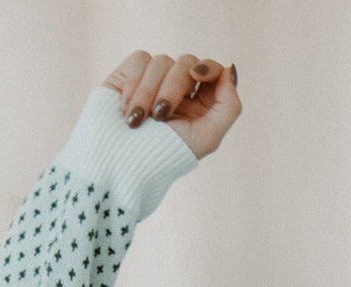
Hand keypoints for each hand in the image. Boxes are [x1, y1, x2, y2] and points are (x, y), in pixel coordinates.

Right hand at [103, 50, 240, 158]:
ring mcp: (155, 81)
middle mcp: (179, 90)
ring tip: (136, 121)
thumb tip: (228, 70)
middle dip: (174, 88)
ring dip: (148, 93)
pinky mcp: (130, 75)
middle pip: (187, 63)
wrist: (121, 161)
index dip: (208, 67)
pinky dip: (134, 85)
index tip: (197, 75)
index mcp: (201, 105)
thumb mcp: (208, 138)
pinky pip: (140, 60)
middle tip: (160, 116)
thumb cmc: (166, 156)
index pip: (212, 70)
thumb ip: (229, 106)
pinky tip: (126, 110)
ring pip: (162, 61)